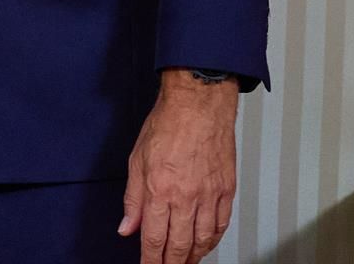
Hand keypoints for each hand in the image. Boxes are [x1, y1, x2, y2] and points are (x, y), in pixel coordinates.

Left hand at [120, 69, 238, 263]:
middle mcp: (185, 197)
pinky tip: (205, 244)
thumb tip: (126, 228)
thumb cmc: (167, 125)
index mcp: (159, 190)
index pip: (153, 238)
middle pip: (179, 246)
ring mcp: (209, 196)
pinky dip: (212, 240)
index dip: (150, 260)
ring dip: (193, 256)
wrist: (199, 105)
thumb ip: (132, 199)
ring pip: (202, 240)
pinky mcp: (226, 191)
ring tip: (184, 262)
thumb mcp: (136, 160)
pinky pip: (221, 225)